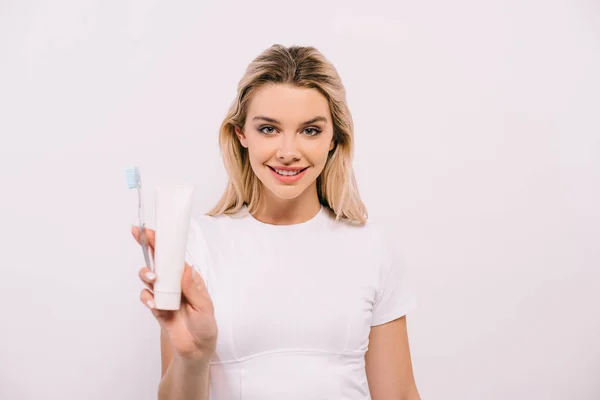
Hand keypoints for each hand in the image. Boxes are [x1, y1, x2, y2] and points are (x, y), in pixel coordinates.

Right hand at [132, 226, 217, 363]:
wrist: (197, 348)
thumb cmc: (205, 324)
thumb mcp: (204, 307)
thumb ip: (193, 290)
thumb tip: (185, 270)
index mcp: (188, 277)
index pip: (174, 257)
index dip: (162, 243)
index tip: (150, 230)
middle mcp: (174, 282)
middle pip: (157, 261)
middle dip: (147, 248)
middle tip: (142, 239)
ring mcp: (163, 294)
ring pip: (148, 277)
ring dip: (147, 274)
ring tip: (152, 278)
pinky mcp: (155, 307)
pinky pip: (147, 297)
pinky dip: (147, 297)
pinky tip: (153, 302)